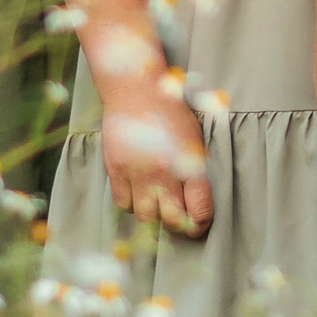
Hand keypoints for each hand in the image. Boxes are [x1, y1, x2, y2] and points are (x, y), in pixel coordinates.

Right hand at [92, 41, 215, 238]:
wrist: (136, 89)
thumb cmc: (170, 112)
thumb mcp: (193, 139)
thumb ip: (195, 172)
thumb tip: (195, 203)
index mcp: (189, 163)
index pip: (200, 210)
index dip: (201, 223)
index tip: (198, 224)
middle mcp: (164, 172)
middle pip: (172, 220)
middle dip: (178, 226)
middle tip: (177, 219)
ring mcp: (138, 173)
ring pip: (146, 217)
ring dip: (153, 215)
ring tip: (156, 203)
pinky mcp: (116, 170)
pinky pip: (123, 204)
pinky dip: (131, 204)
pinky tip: (136, 191)